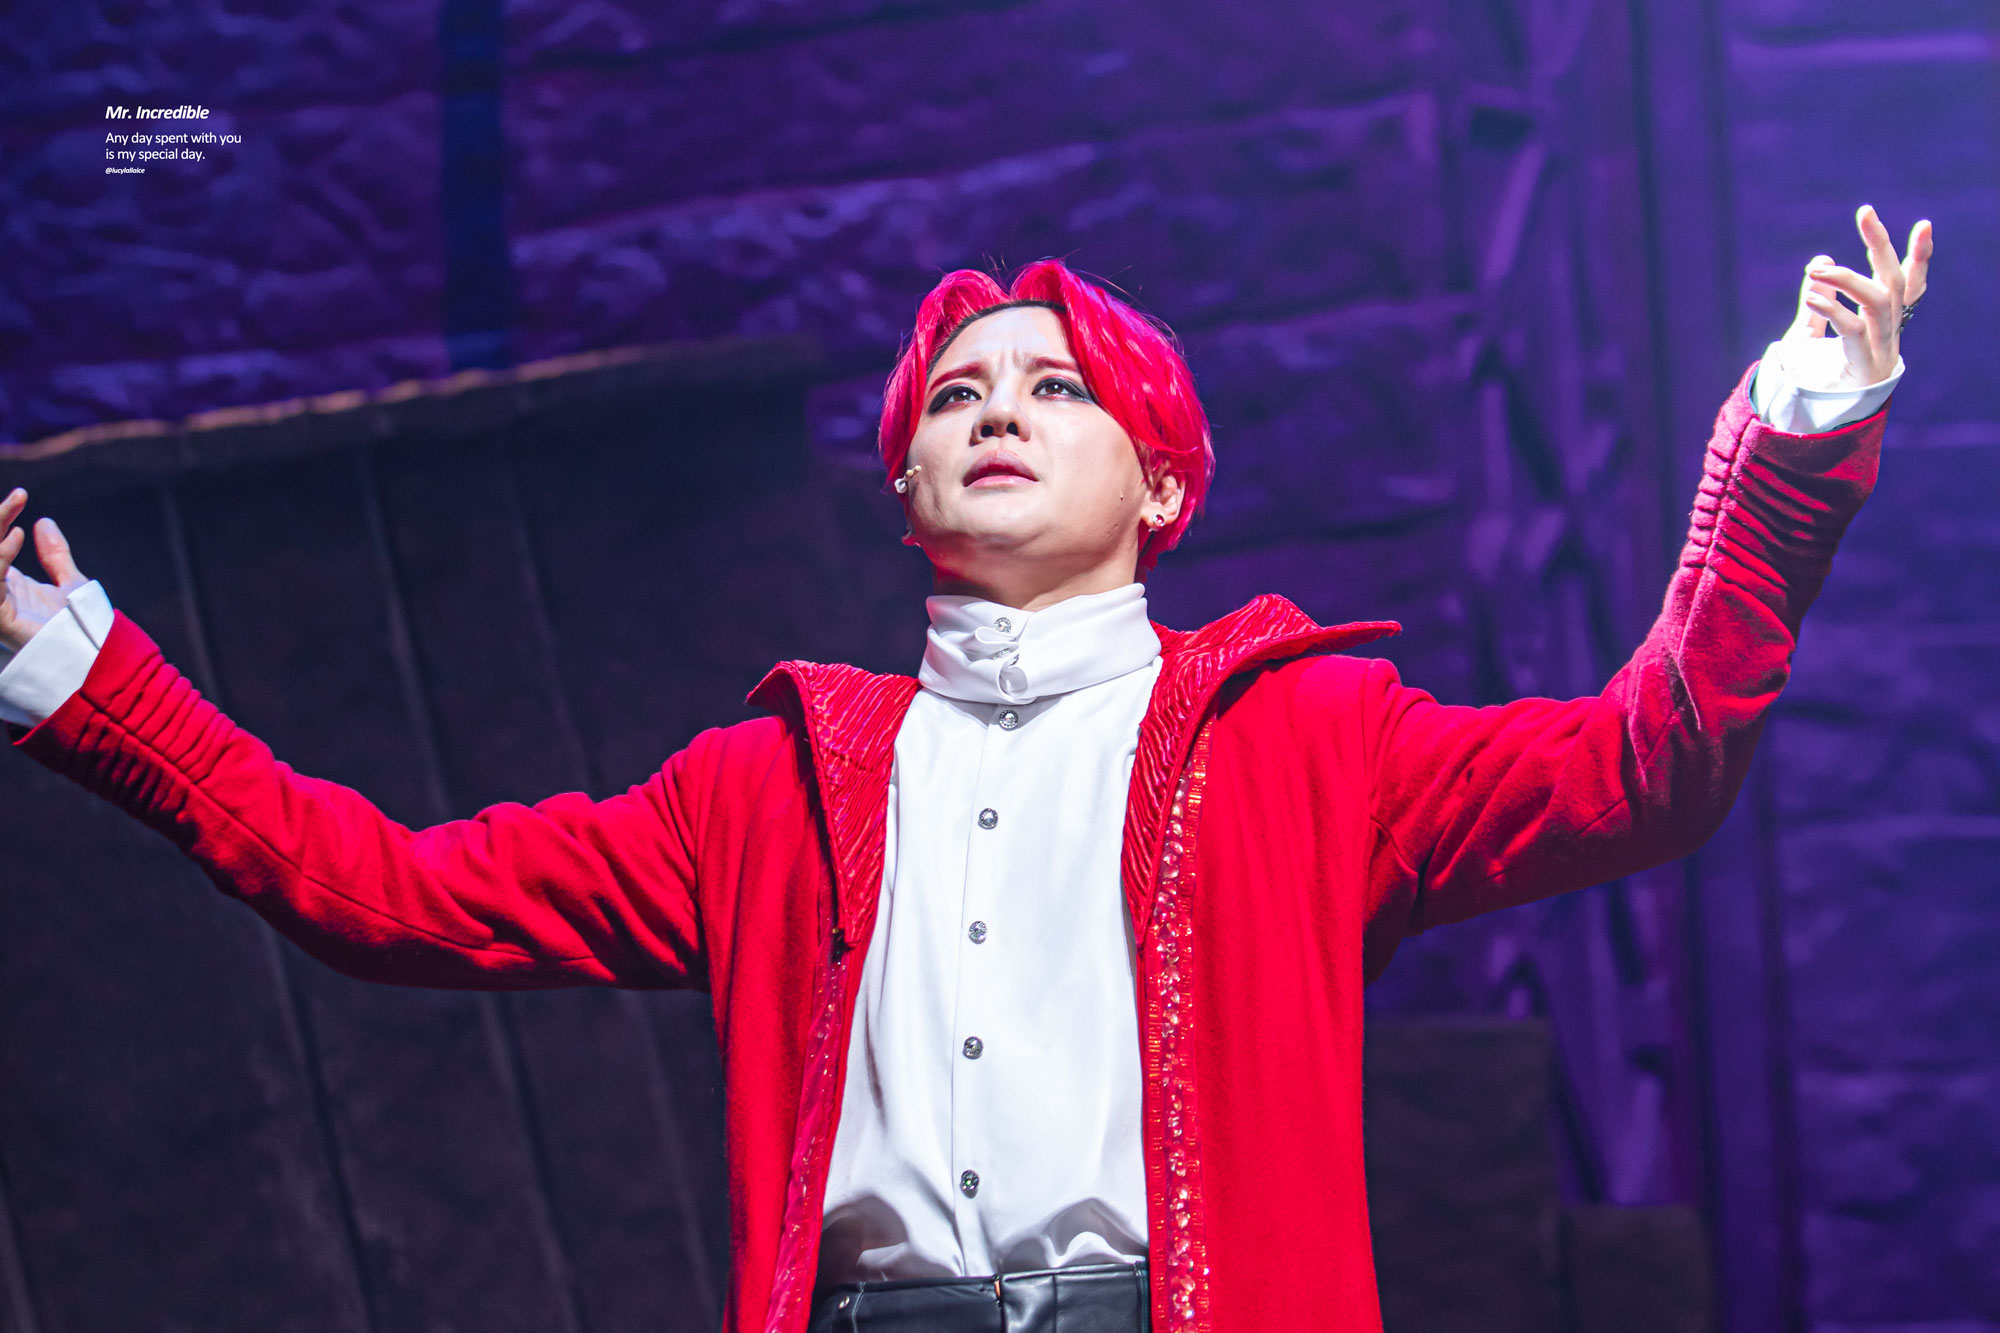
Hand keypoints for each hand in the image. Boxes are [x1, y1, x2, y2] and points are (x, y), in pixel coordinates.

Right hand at [0, 489, 90, 653]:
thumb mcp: (68, 582)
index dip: (1, 518)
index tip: (22, 495)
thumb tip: (43, 521)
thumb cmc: (80, 627)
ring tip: (12, 507)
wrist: (94, 656)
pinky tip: (17, 536)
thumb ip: (55, 554)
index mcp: (5, 584)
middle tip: (17, 497)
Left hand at [1779, 205, 1932, 388]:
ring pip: (1878, 300)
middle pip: (1895, 280)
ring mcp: (1880, 345)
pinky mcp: (1864, 364)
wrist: (1822, 417)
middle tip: (1865, 213)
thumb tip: (1820, 261)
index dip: (1919, 256)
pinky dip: (1832, 309)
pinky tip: (1812, 296)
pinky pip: (1853, 330)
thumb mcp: (1815, 329)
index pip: (1907, 281)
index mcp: (1882, 318)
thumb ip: (1819, 298)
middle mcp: (1889, 328)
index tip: (1923, 225)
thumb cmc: (1824, 374)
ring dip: (1847, 278)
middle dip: (1882, 244)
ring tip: (1816, 269)